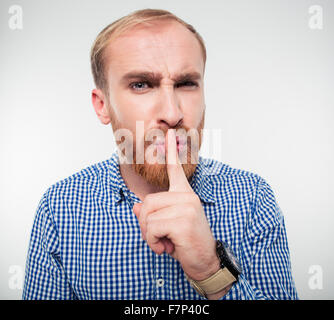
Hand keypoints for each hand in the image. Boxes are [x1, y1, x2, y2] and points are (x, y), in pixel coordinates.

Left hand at [133, 129, 219, 280]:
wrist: (205, 262)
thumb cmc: (186, 243)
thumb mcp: (167, 227)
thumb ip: (153, 214)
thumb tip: (135, 206)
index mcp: (185, 195)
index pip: (176, 170)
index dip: (171, 152)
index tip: (169, 134)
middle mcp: (187, 197)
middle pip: (148, 202)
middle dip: (145, 223)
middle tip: (157, 237)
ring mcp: (186, 207)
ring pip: (148, 214)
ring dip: (149, 234)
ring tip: (163, 242)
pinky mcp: (182, 220)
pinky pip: (152, 227)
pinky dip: (152, 241)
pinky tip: (166, 247)